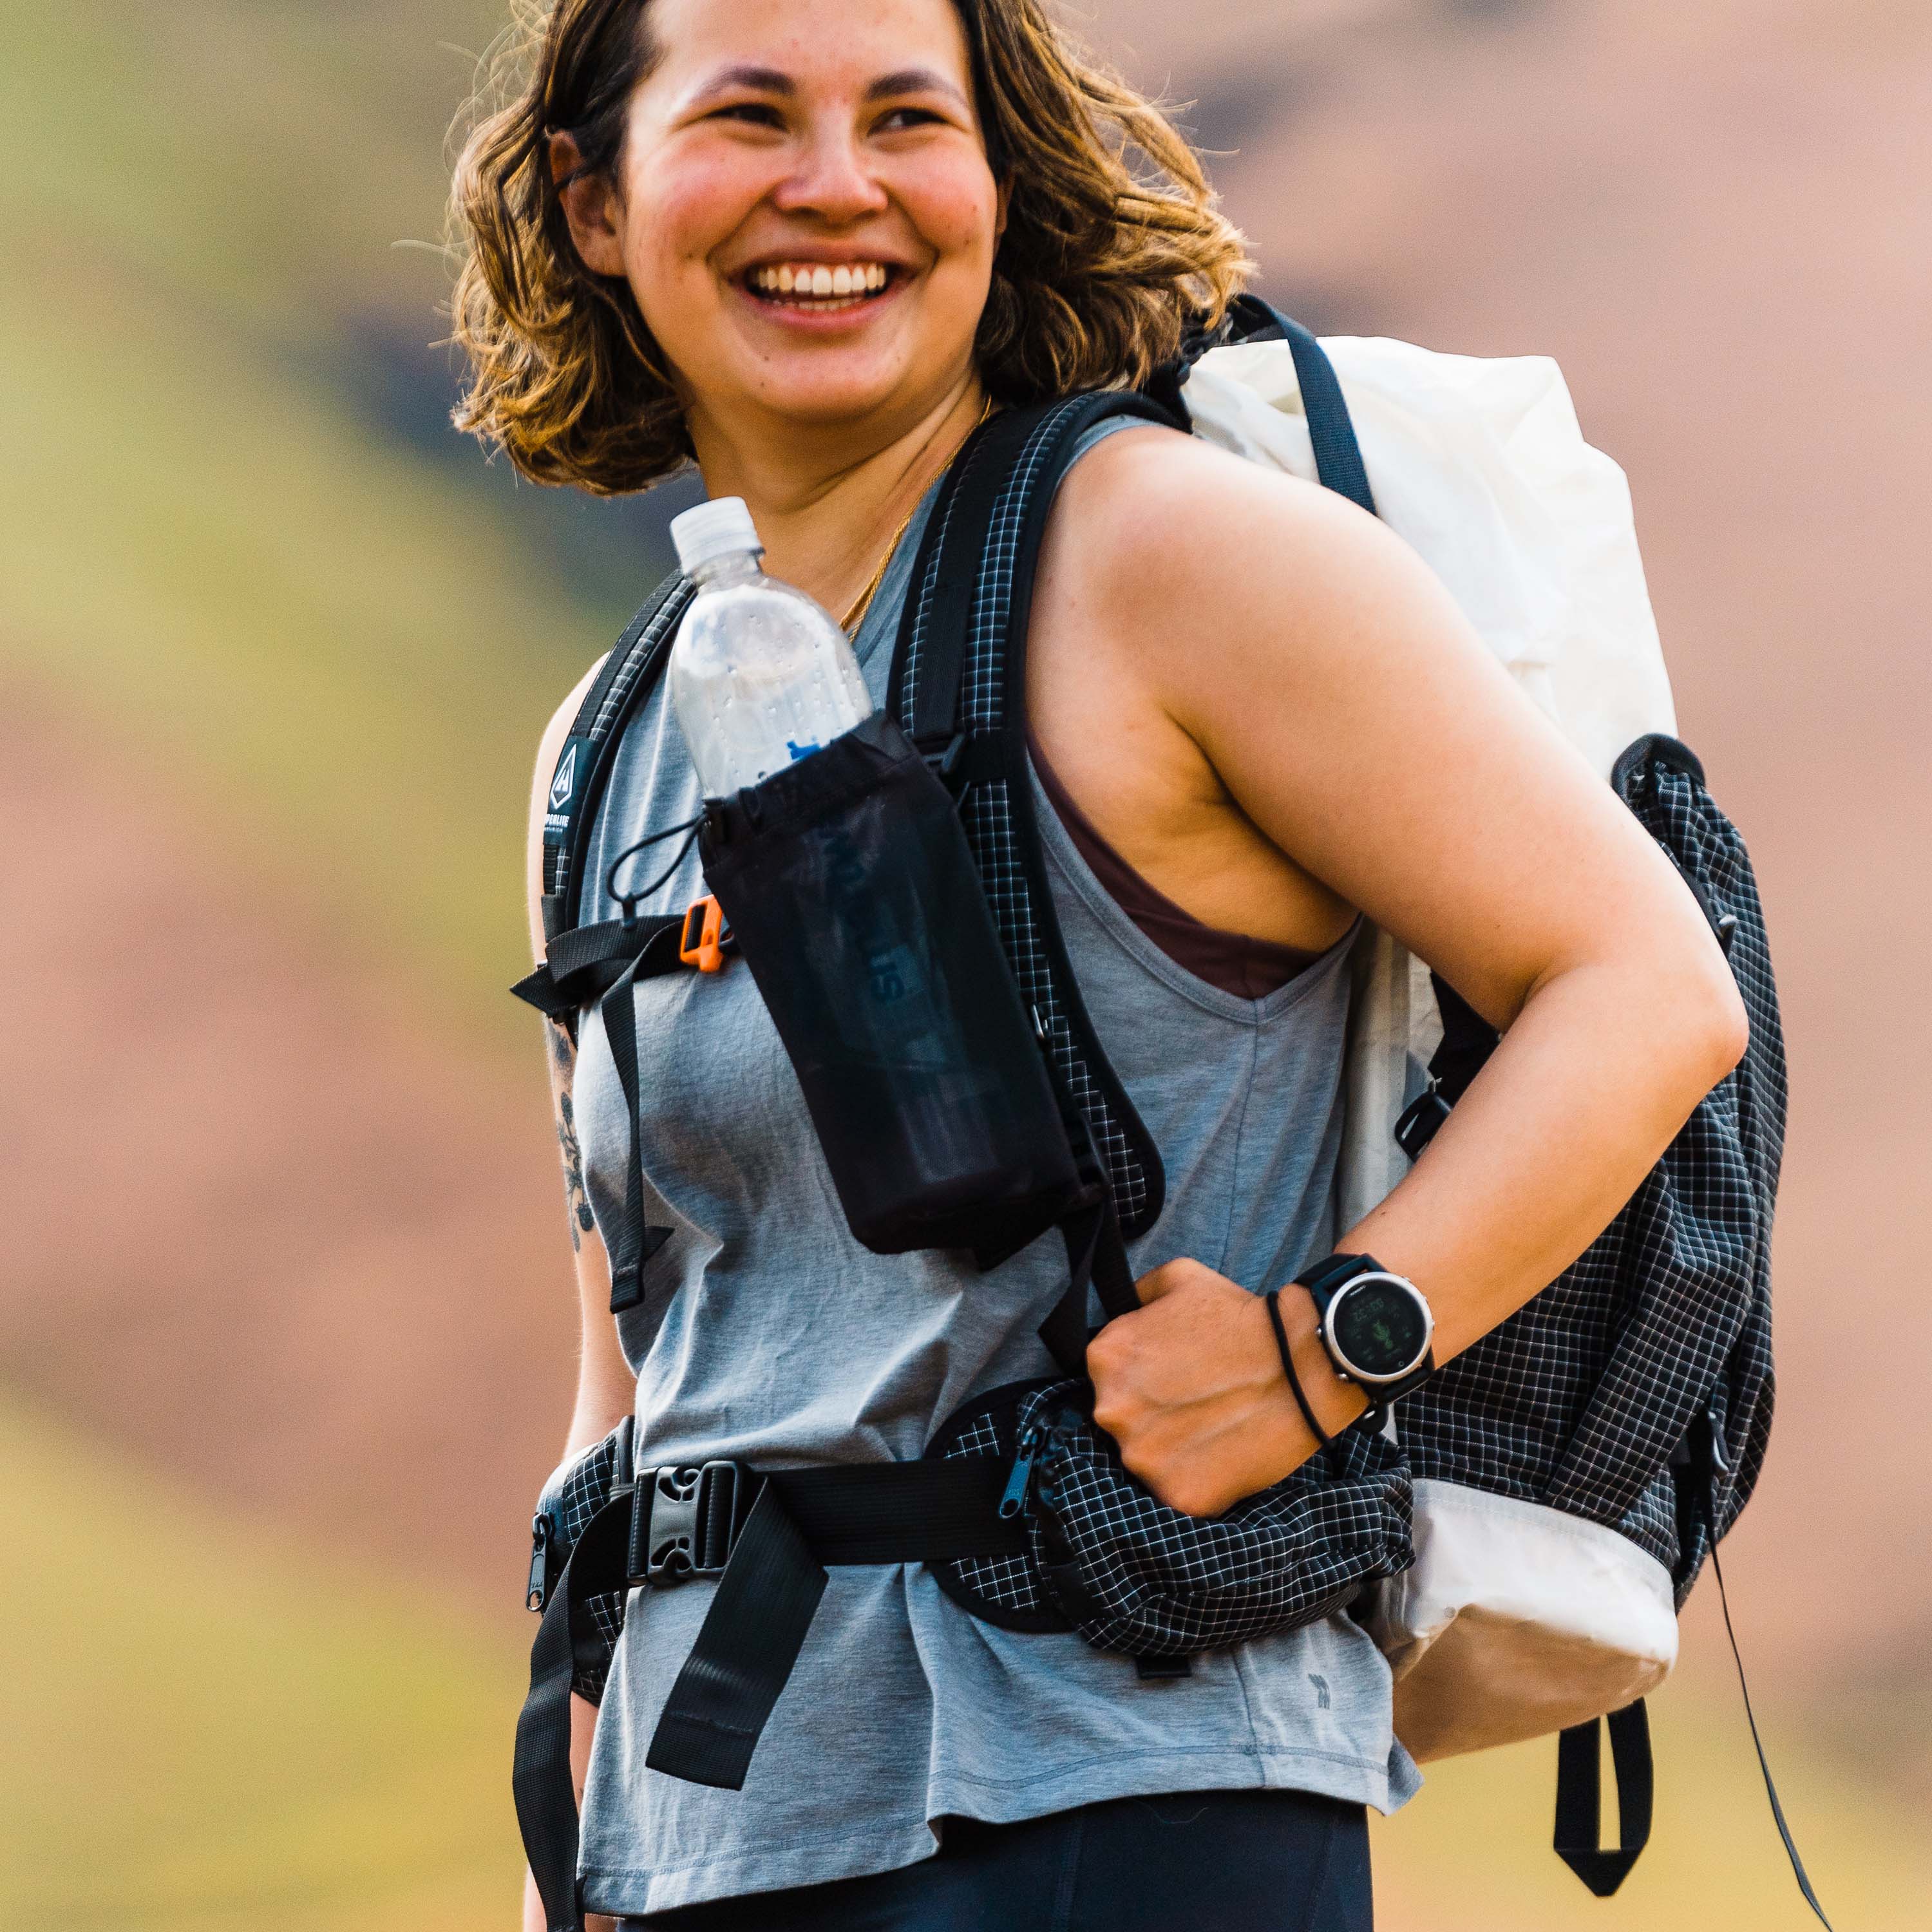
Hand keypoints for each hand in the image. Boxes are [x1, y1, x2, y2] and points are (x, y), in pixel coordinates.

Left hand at [1086, 1258, 1365, 1516]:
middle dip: (1152, 1416)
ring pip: (1147, 1461)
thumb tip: (1126, 1310)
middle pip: (1123, 1421)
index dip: (1144, 1376)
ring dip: (1173, 1451)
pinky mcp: (1178, 1494)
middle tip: (1197, 1403)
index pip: (1109, 1377)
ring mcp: (1143, 1458)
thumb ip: (1138, 1294)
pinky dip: (1199, 1480)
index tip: (1175, 1376)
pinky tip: (1226, 1455)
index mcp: (1106, 1359)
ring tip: (1215, 1429)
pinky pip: (1179, 1493)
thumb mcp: (1179, 1277)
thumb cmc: (1242, 1318)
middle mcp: (1111, 1410)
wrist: (1303, 1363)